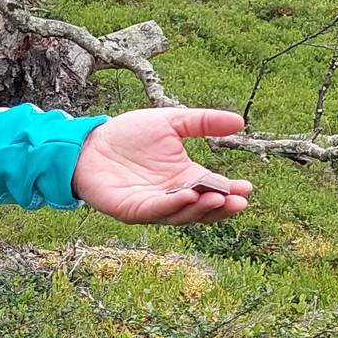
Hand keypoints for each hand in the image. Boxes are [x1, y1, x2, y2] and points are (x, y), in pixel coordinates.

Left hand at [73, 108, 253, 224]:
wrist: (89, 142)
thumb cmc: (128, 134)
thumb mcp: (171, 122)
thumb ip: (203, 122)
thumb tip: (240, 122)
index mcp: (185, 177)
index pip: (214, 189)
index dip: (231, 191)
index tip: (248, 188)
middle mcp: (172, 195)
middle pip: (202, 208)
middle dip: (222, 206)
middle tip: (240, 201)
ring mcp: (153, 205)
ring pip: (182, 215)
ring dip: (201, 209)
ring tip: (219, 198)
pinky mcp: (132, 209)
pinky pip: (156, 211)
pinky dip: (172, 206)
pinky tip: (187, 195)